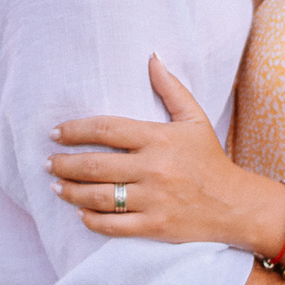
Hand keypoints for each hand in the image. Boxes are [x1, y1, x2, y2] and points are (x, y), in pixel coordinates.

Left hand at [49, 54, 283, 252]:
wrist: (236, 205)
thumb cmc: (210, 159)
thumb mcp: (194, 118)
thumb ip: (171, 88)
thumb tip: (151, 57)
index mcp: (158, 138)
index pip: (106, 129)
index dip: (75, 130)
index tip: (56, 132)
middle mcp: (153, 168)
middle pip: (95, 165)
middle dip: (65, 164)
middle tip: (48, 161)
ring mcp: (154, 200)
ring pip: (99, 197)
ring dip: (71, 192)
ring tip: (57, 186)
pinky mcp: (155, 226)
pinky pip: (114, 225)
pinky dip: (93, 221)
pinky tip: (81, 213)